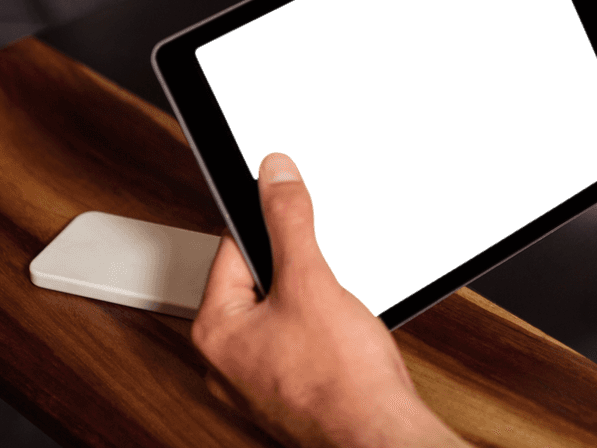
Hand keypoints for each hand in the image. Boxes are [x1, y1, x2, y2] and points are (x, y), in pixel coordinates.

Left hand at [192, 152, 467, 447]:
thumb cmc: (341, 383)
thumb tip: (274, 175)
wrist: (380, 438)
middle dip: (296, 267)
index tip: (290, 208)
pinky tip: (344, 334)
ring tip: (337, 310)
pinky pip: (299, 341)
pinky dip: (322, 329)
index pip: (231, 248)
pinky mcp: (290, 392)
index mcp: (215, 330)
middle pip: (258, 280)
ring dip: (312, 299)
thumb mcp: (312, 281)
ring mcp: (259, 381)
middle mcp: (227, 361)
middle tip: (322, 273)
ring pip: (283, 312)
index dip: (268, 225)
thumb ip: (288, 221)